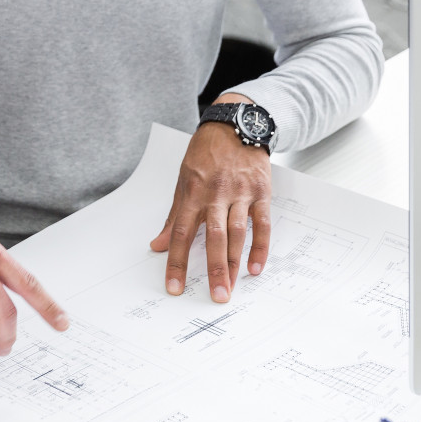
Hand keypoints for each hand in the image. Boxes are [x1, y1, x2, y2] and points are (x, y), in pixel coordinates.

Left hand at [150, 95, 271, 302]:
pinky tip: (255, 268)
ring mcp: (241, 193)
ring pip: (238, 233)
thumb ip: (174, 216)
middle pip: (214, 237)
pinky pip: (263, 224)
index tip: (174, 287)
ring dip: (235, 263)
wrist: (234, 125)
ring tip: (231, 289)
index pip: (182, 233)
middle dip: (214, 269)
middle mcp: (216, 194)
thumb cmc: (205, 155)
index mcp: (193, 193)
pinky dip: (261, 247)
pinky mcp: (261, 192)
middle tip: (215, 296)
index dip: (177, 262)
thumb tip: (158, 245)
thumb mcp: (183, 180)